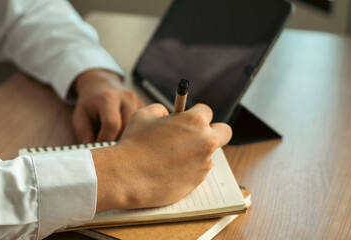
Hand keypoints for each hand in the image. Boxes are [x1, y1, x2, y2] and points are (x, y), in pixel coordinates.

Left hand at [73, 69, 144, 142]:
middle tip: (107, 146)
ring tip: (114, 138)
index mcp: (108, 98)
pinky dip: (133, 133)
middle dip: (116, 141)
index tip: (98, 147)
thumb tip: (91, 148)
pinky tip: (123, 132)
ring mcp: (138, 101)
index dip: (105, 139)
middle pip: (127, 128)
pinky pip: (142, 126)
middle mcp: (127, 97)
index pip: (112, 124)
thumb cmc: (89, 103)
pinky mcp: (144, 106)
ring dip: (126, 138)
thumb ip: (84, 132)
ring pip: (137, 129)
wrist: (101, 84)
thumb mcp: (80, 116)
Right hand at [92, 103, 231, 211]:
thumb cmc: (133, 144)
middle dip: (214, 131)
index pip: (207, 111)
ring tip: (171, 157)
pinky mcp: (198, 181)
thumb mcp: (143, 115)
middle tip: (198, 135)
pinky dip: (188, 170)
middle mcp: (205, 140)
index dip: (196, 114)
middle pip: (225, 131)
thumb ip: (161, 110)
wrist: (126, 175)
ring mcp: (203, 163)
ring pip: (208, 154)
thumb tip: (167, 114)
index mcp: (194, 120)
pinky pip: (198, 171)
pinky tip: (169, 170)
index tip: (189, 119)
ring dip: (196, 153)